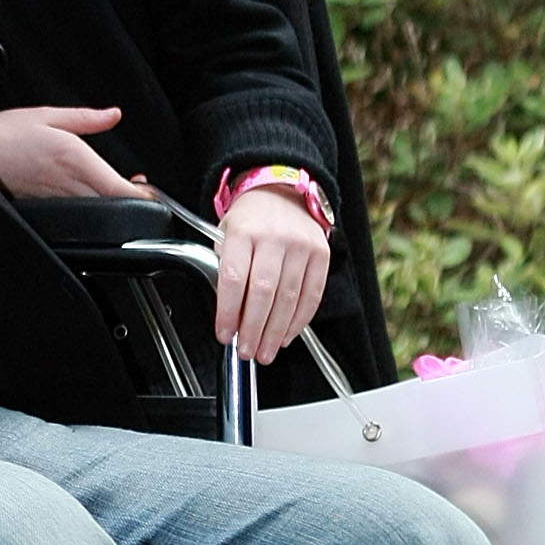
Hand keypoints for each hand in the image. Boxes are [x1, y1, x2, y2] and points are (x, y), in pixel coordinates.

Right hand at [0, 103, 139, 201]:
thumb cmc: (1, 137)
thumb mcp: (46, 115)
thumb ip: (86, 118)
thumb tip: (112, 115)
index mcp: (75, 159)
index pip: (120, 189)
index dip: (144, 195)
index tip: (150, 188)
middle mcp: (70, 185)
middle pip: (114, 204)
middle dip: (132, 199)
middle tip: (139, 187)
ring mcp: (59, 200)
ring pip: (99, 211)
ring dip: (112, 203)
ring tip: (117, 189)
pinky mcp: (47, 208)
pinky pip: (78, 212)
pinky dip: (90, 206)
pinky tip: (87, 194)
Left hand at [213, 185, 329, 363]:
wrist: (282, 194)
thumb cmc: (250, 220)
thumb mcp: (224, 234)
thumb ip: (224, 269)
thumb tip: (228, 314)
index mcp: (243, 232)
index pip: (234, 278)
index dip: (229, 312)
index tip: (225, 334)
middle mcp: (273, 238)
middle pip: (264, 292)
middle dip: (254, 329)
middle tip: (247, 351)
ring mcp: (300, 246)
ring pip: (289, 298)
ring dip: (276, 332)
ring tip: (266, 351)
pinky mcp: (320, 254)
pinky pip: (312, 294)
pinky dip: (299, 320)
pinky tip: (287, 335)